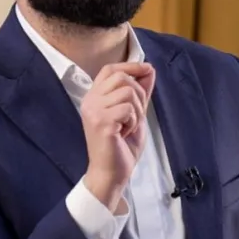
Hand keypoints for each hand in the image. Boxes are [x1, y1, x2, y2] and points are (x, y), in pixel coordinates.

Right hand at [80, 62, 155, 210]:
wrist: (111, 173)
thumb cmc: (121, 146)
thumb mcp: (135, 114)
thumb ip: (140, 92)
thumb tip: (149, 69)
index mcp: (94, 97)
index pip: (110, 69)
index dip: (130, 65)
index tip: (147, 69)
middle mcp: (90, 100)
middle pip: (122, 77)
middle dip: (139, 93)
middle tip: (135, 115)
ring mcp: (93, 110)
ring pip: (127, 92)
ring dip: (137, 110)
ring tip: (129, 126)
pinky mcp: (101, 122)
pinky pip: (128, 108)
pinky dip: (134, 121)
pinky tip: (125, 133)